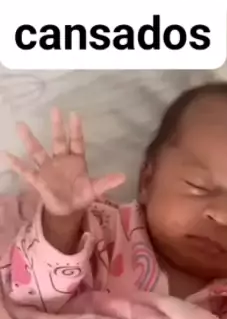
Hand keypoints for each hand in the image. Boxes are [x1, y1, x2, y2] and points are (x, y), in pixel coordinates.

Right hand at [1, 107, 124, 215]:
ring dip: (30, 140)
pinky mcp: (39, 179)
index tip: (74, 114)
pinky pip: (26, 170)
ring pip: (38, 151)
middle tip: (54, 109)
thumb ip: (106, 182)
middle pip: (58, 141)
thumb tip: (123, 177)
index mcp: (76, 160)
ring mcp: (48, 168)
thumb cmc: (80, 195)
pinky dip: (17, 164)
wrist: (67, 209)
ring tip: (21, 125)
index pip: (76, 142)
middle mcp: (61, 160)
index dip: (76, 130)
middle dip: (56, 126)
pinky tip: (7, 155)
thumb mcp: (95, 190)